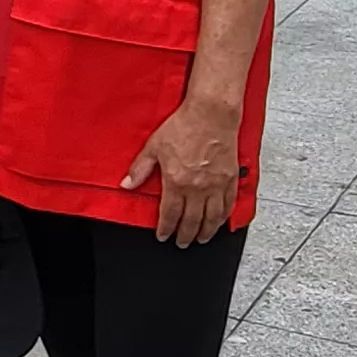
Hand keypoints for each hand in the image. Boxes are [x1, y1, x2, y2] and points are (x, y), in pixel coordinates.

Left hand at [123, 95, 242, 246]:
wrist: (211, 113)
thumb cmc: (184, 125)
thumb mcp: (154, 146)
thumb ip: (140, 169)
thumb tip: (127, 184)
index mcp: (177, 182)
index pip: (170, 215)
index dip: (166, 229)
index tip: (164, 236)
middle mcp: (198, 188)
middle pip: (192, 222)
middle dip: (185, 236)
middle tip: (182, 243)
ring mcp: (216, 185)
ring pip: (212, 218)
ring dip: (206, 232)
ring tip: (201, 239)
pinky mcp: (230, 179)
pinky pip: (228, 204)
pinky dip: (224, 217)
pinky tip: (220, 221)